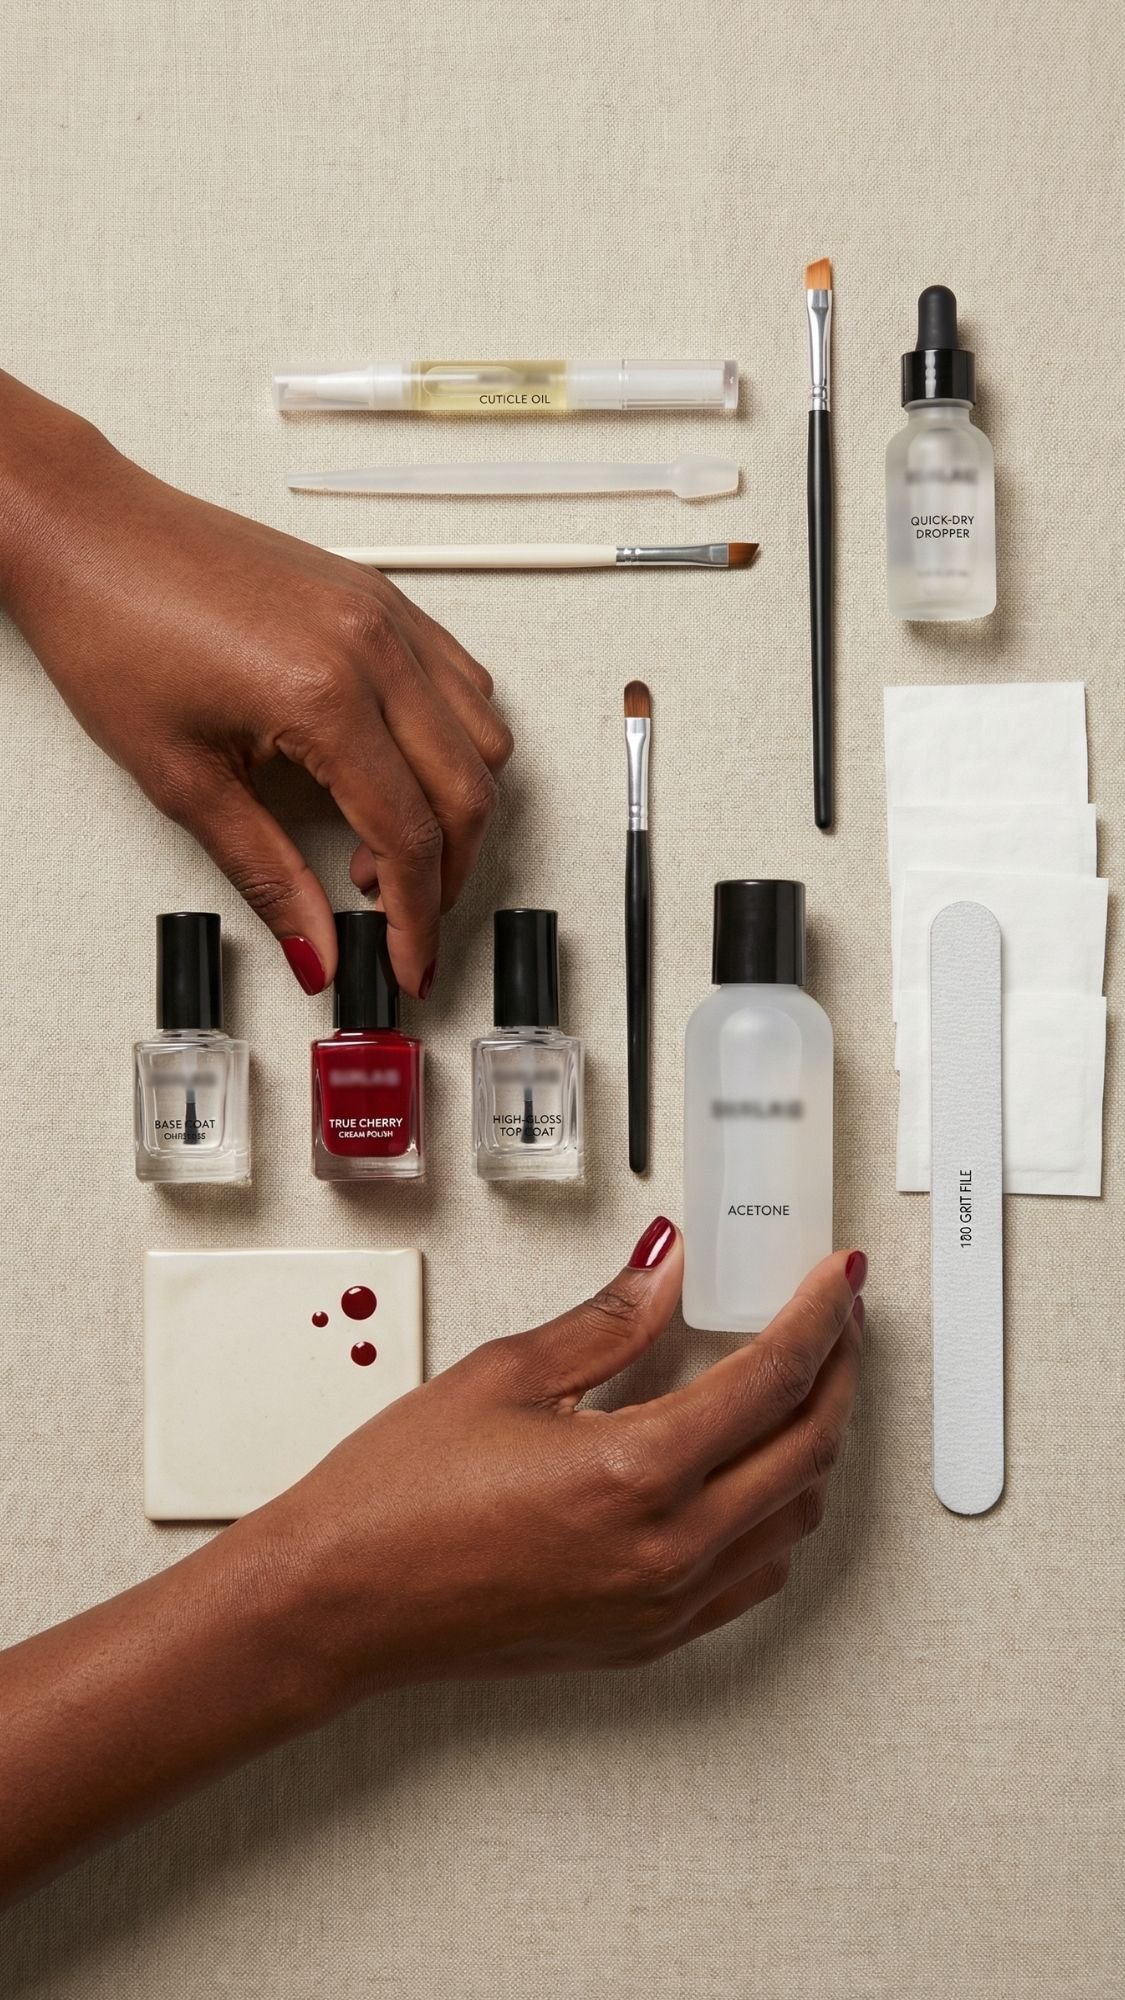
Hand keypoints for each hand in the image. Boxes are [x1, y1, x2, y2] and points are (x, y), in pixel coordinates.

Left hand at [0, 376, 512, 995]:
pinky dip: (455, 742)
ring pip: (485, 737)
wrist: (86, 534)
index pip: (409, 835)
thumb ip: (265, 875)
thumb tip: (314, 947)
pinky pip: (465, 681)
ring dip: (456, 808)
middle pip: (467, 792)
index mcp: (325, 693)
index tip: (408, 963)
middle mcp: (372, 646)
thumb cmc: (112, 626)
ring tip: (384, 846)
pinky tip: (400, 772)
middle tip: (402, 919)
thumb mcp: (182, 780)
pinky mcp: (380, 597)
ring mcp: (384, 615)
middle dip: (446, 874)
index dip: (418, 919)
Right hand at [0, 1225, 864, 1895]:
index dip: (818, 1316)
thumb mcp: (506, 1375)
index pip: (774, 1378)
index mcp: (638, 1473)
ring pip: (794, 1517)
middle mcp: (668, 1548)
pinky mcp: (646, 1639)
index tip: (833, 1280)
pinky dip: (776, 1515)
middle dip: (836, 1372)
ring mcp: (663, 1603)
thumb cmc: (397, 1498)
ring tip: (797, 1385)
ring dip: (812, 1445)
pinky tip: (753, 1475)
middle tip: (834, 1321)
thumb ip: (609, 1320)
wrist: (339, 1602)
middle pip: (808, 1448)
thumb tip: (666, 1266)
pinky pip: (752, 1576)